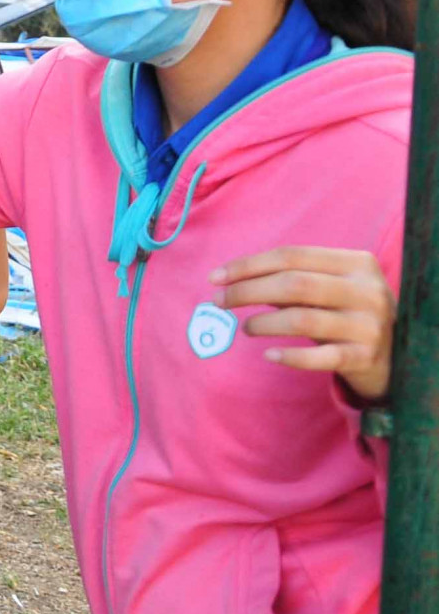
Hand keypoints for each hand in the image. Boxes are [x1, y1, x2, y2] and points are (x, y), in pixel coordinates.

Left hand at [212, 246, 394, 401]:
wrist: (398, 355)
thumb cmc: (348, 314)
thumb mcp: (328, 289)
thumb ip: (288, 281)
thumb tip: (230, 282)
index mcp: (357, 263)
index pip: (292, 255)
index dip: (249, 265)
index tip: (215, 277)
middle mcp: (367, 291)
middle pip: (294, 284)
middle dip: (247, 291)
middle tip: (218, 302)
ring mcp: (369, 325)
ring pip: (303, 319)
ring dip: (263, 323)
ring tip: (245, 327)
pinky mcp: (365, 357)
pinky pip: (320, 357)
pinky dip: (290, 357)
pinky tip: (269, 355)